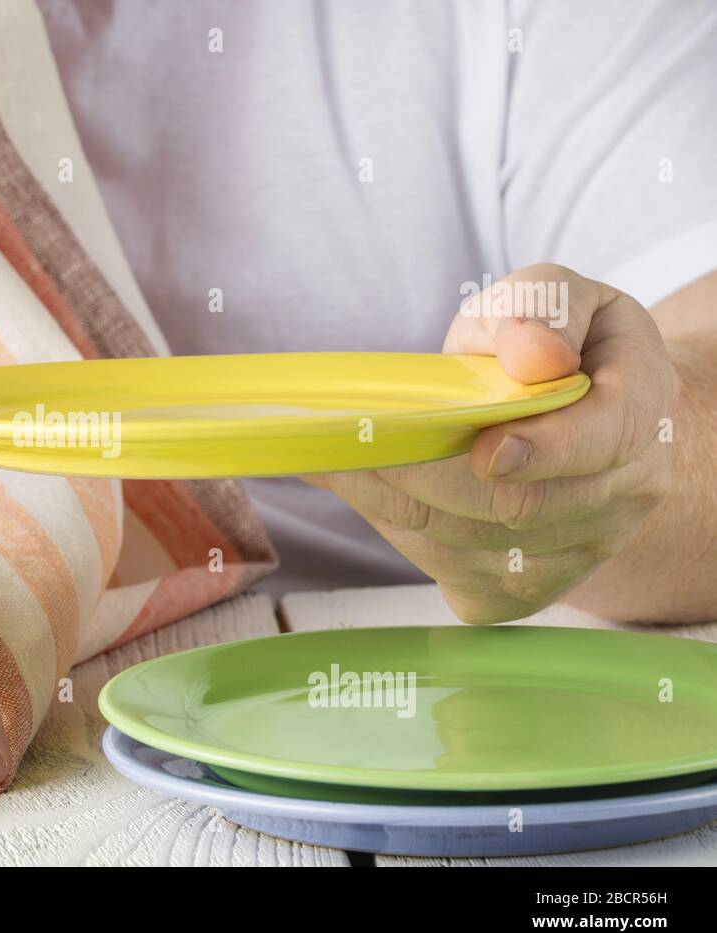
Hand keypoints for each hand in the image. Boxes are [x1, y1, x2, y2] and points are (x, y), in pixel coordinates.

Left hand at [309, 264, 677, 622]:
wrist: (581, 416)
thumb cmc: (553, 346)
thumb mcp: (552, 298)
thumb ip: (543, 309)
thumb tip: (534, 354)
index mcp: (640, 409)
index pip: (604, 441)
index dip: (543, 450)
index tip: (485, 450)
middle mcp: (624, 494)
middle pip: (518, 507)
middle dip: (428, 474)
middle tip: (353, 441)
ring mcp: (580, 551)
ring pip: (473, 544)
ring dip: (395, 502)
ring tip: (336, 459)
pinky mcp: (526, 589)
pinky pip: (455, 573)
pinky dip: (400, 532)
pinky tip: (368, 490)